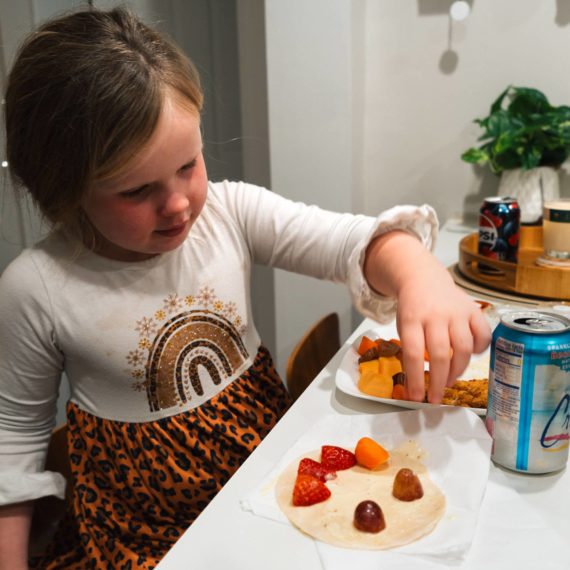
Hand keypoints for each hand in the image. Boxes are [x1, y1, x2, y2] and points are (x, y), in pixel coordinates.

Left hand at [364, 231, 490, 402]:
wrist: (423, 278)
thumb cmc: (413, 309)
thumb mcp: (403, 327)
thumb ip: (411, 352)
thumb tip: (415, 389)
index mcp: (412, 319)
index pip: (414, 354)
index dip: (416, 379)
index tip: (416, 397)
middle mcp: (436, 315)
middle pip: (440, 354)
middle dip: (438, 381)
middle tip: (435, 397)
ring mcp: (457, 312)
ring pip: (463, 348)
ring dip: (457, 371)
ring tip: (448, 381)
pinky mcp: (473, 309)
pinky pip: (483, 334)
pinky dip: (479, 350)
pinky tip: (468, 356)